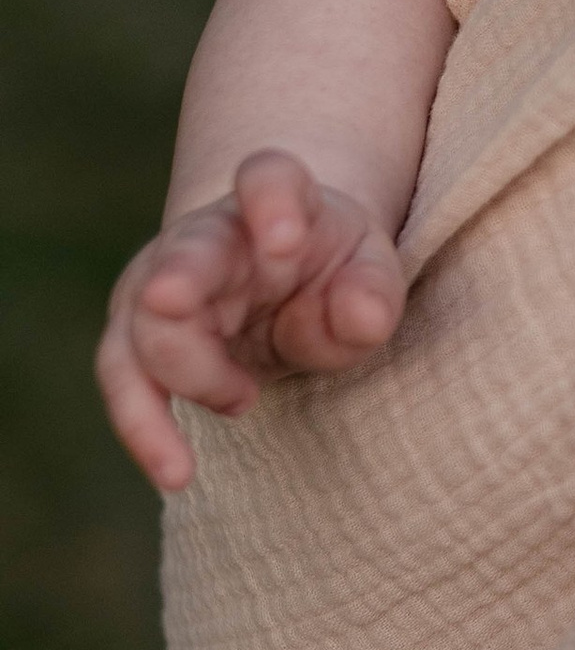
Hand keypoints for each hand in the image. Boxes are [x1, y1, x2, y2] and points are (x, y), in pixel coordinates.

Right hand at [97, 150, 407, 493]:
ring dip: (182, 372)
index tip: (286, 239)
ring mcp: (162, 281)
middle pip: (186, 251)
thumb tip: (363, 318)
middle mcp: (209, 236)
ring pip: (144, 323)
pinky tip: (177, 473)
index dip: (270, 199)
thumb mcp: (370, 275)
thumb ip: (371, 294)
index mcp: (277, 201)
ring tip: (242, 405)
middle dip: (176, 276)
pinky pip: (127, 379)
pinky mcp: (137, 334)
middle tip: (173, 301)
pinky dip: (146, 427)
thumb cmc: (333, 271)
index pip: (268, 176)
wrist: (280, 276)